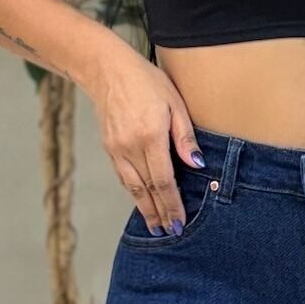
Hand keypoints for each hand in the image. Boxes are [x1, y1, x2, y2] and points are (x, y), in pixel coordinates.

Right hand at [89, 52, 206, 233]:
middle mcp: (130, 148)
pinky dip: (133, 193)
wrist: (107, 70)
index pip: (164, 181)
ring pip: (132, 188)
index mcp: (150, 137)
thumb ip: (185, 137)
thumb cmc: (146, 81)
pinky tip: (141, 202)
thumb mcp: (175, 103)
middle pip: (147, 190)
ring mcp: (117, 149)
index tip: (179, 222)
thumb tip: (197, 165)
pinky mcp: (109, 148)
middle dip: (160, 214)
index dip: (172, 205)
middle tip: (170, 233)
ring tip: (156, 227)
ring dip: (145, 209)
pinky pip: (123, 177)